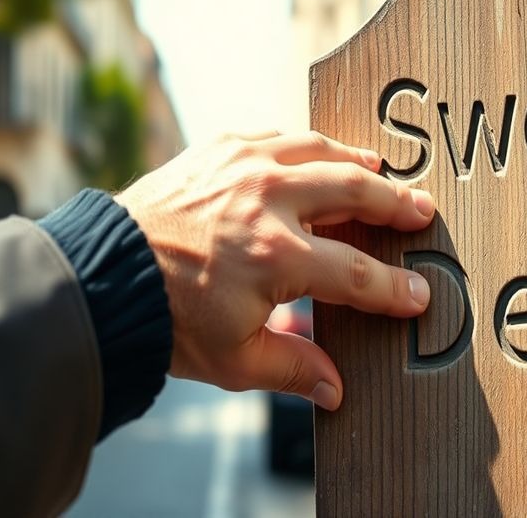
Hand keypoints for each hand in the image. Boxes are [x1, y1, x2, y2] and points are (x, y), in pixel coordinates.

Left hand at [115, 131, 434, 409]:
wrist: (105, 276)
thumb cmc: (168, 320)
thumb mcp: (233, 359)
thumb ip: (292, 369)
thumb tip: (336, 391)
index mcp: (277, 257)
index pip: (357, 276)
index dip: (394, 289)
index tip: (419, 296)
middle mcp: (266, 200)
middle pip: (354, 191)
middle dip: (395, 203)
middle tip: (421, 211)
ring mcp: (242, 166)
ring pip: (319, 149)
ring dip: (355, 161)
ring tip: (379, 170)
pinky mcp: (218, 147)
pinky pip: (276, 135)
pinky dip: (305, 145)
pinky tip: (317, 153)